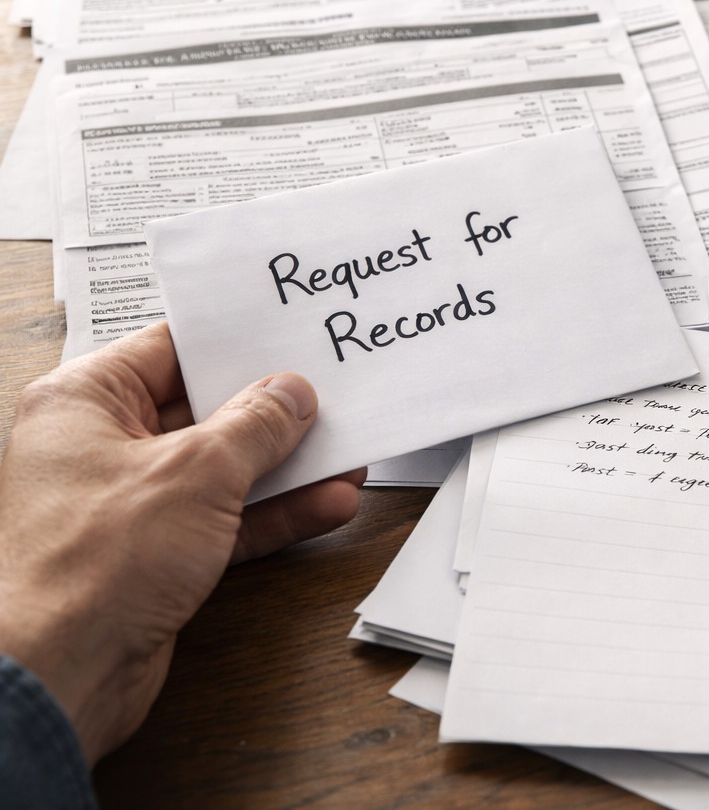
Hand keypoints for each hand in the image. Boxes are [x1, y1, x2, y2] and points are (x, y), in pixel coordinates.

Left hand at [0, 324, 363, 763]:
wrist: (58, 674)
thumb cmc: (87, 567)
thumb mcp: (197, 471)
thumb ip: (254, 426)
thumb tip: (288, 395)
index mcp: (83, 403)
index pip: (171, 350)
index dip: (234, 344)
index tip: (290, 339)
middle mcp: (99, 448)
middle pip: (203, 411)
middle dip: (273, 413)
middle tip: (331, 396)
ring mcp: (129, 505)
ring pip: (223, 470)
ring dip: (286, 467)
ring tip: (346, 454)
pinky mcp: (156, 556)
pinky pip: (227, 520)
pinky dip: (275, 513)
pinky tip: (326, 504)